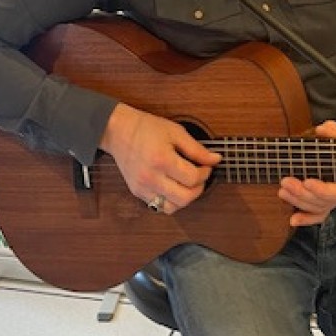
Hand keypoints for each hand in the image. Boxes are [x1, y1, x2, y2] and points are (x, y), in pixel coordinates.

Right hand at [100, 103, 220, 214]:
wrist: (119, 131)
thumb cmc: (146, 128)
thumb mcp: (175, 131)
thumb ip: (196, 148)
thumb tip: (215, 159)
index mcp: (161, 159)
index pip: (192, 178)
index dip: (205, 173)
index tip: (207, 165)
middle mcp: (151, 177)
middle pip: (184, 198)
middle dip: (199, 188)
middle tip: (200, 176)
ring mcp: (143, 187)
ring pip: (172, 208)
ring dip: (185, 198)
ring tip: (188, 184)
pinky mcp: (137, 192)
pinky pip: (159, 207)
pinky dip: (171, 201)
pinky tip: (174, 187)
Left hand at [277, 120, 335, 227]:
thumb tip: (323, 129)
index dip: (321, 189)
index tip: (306, 181)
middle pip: (322, 202)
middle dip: (302, 194)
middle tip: (285, 181)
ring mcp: (334, 201)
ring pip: (316, 208)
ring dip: (298, 201)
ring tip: (282, 190)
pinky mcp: (326, 203)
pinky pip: (317, 215)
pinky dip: (306, 219)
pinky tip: (293, 220)